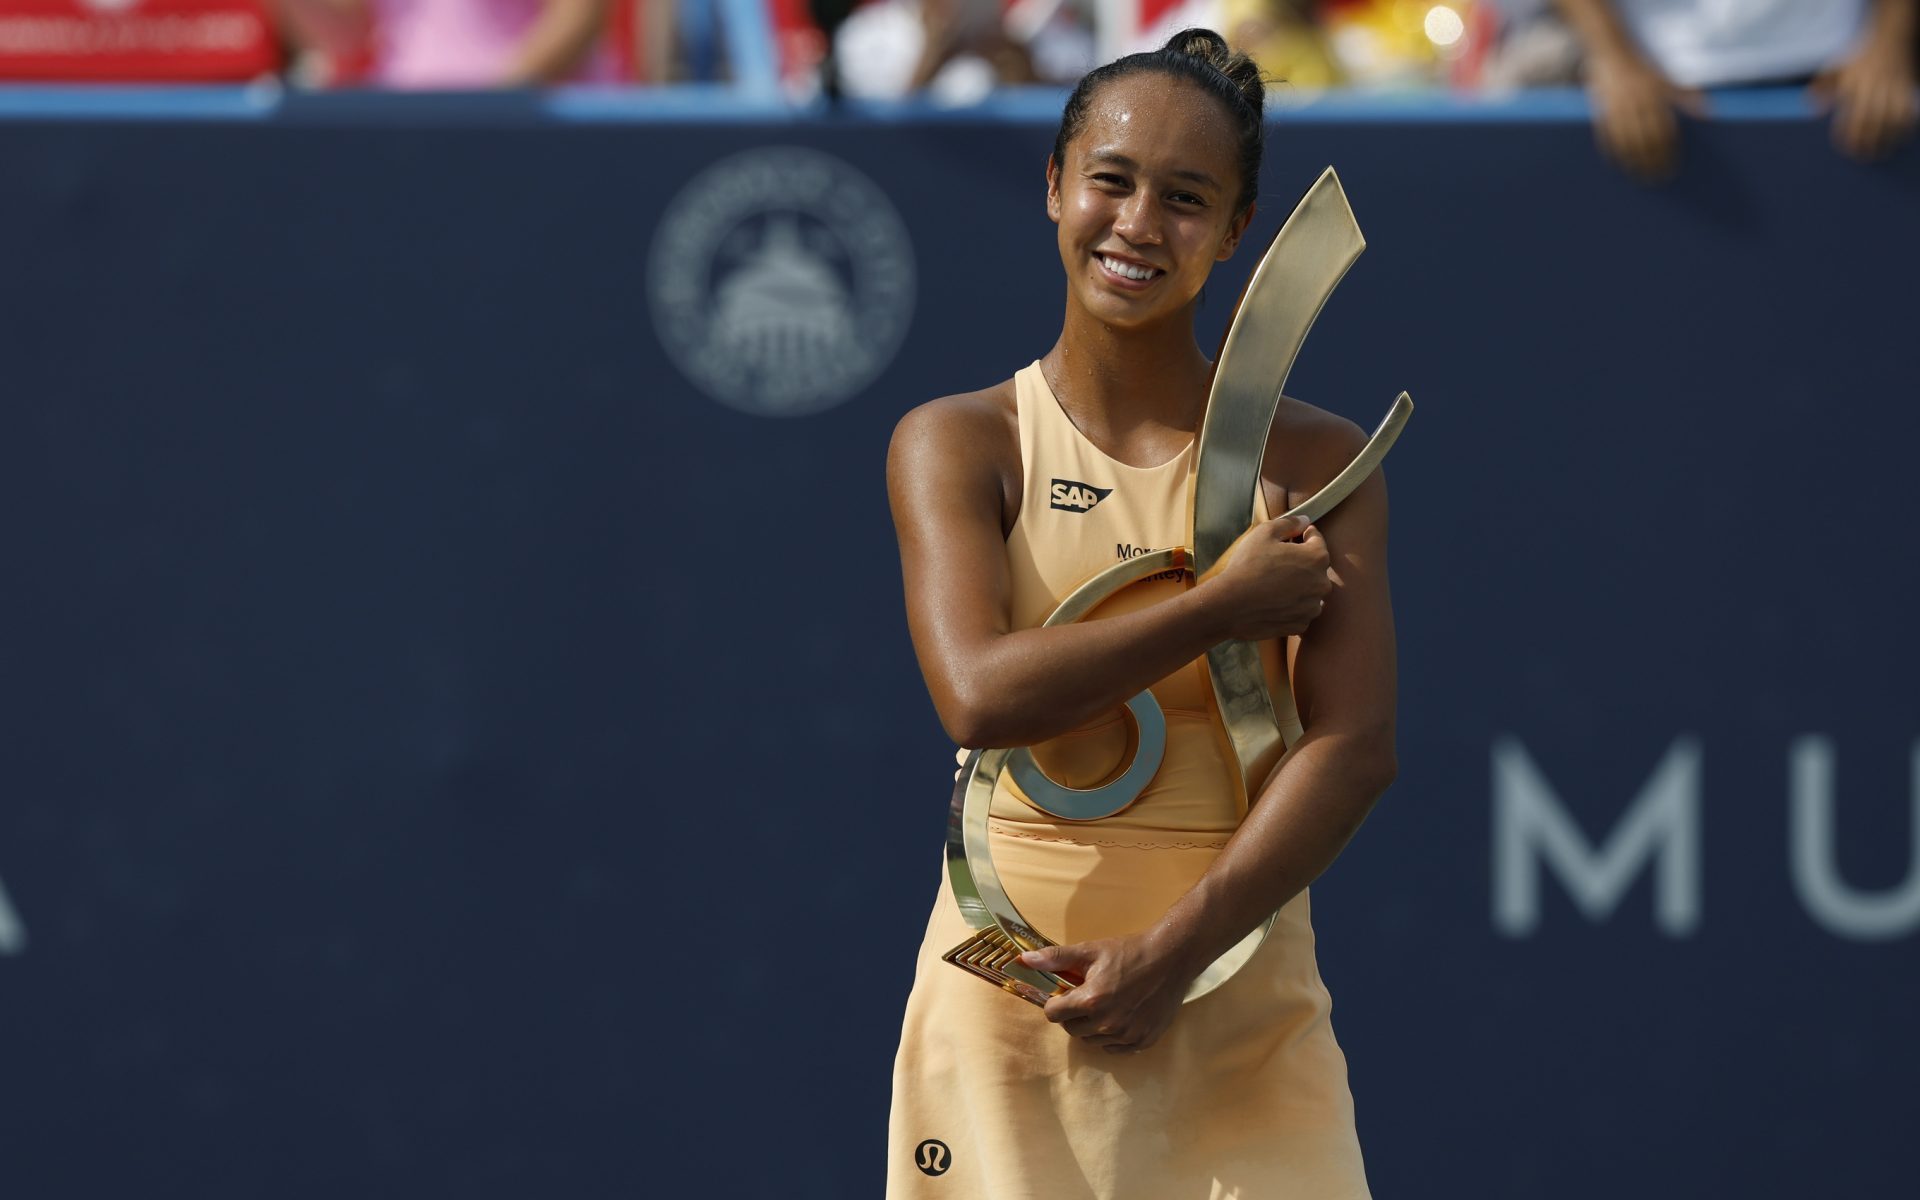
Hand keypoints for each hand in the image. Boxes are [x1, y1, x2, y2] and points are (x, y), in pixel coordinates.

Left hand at [1015, 932, 1195, 1053]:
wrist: (1172, 958)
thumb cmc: (1129, 952)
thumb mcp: (1091, 950)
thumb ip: (1056, 957)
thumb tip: (1024, 959)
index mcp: (1091, 1000)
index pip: (1054, 1014)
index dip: (1056, 1002)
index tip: (1065, 994)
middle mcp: (1108, 1023)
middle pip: (1072, 1029)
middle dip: (1073, 1014)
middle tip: (1087, 996)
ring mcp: (1127, 1035)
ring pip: (1092, 1041)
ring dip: (1093, 1026)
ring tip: (1106, 1004)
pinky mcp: (1143, 1041)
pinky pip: (1114, 1049)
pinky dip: (1112, 1037)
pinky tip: (1120, 1017)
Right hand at [1199, 514, 1332, 641]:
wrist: (1230, 605)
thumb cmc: (1247, 566)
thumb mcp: (1264, 533)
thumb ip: (1289, 523)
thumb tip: (1304, 521)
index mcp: (1317, 558)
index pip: (1316, 540)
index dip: (1301, 536)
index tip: (1288, 539)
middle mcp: (1322, 584)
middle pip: (1315, 567)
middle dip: (1301, 562)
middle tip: (1276, 563)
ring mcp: (1312, 607)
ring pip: (1310, 591)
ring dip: (1298, 586)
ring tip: (1274, 584)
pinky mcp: (1301, 624)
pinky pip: (1301, 611)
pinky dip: (1291, 606)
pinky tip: (1273, 601)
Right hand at [1586, 49, 1704, 181]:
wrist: (1610, 51)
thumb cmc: (1640, 68)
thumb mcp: (1664, 79)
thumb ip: (1685, 95)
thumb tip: (1709, 111)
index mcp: (1654, 96)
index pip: (1664, 132)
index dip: (1668, 152)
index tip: (1672, 168)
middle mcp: (1637, 103)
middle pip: (1646, 141)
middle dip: (1652, 162)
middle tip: (1656, 178)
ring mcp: (1617, 108)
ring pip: (1626, 142)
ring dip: (1633, 162)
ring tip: (1638, 176)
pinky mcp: (1601, 110)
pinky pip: (1606, 136)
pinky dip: (1612, 152)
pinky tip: (1618, 164)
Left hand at [1810, 40, 1917, 161]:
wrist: (1891, 37)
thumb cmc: (1858, 58)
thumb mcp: (1835, 67)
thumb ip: (1821, 88)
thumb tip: (1814, 111)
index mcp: (1854, 83)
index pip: (1849, 112)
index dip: (1848, 133)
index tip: (1844, 148)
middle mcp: (1875, 86)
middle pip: (1872, 119)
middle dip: (1867, 141)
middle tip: (1862, 157)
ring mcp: (1894, 87)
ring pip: (1893, 117)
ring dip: (1888, 138)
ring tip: (1882, 153)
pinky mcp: (1908, 87)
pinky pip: (1910, 111)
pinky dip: (1906, 127)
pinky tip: (1900, 140)